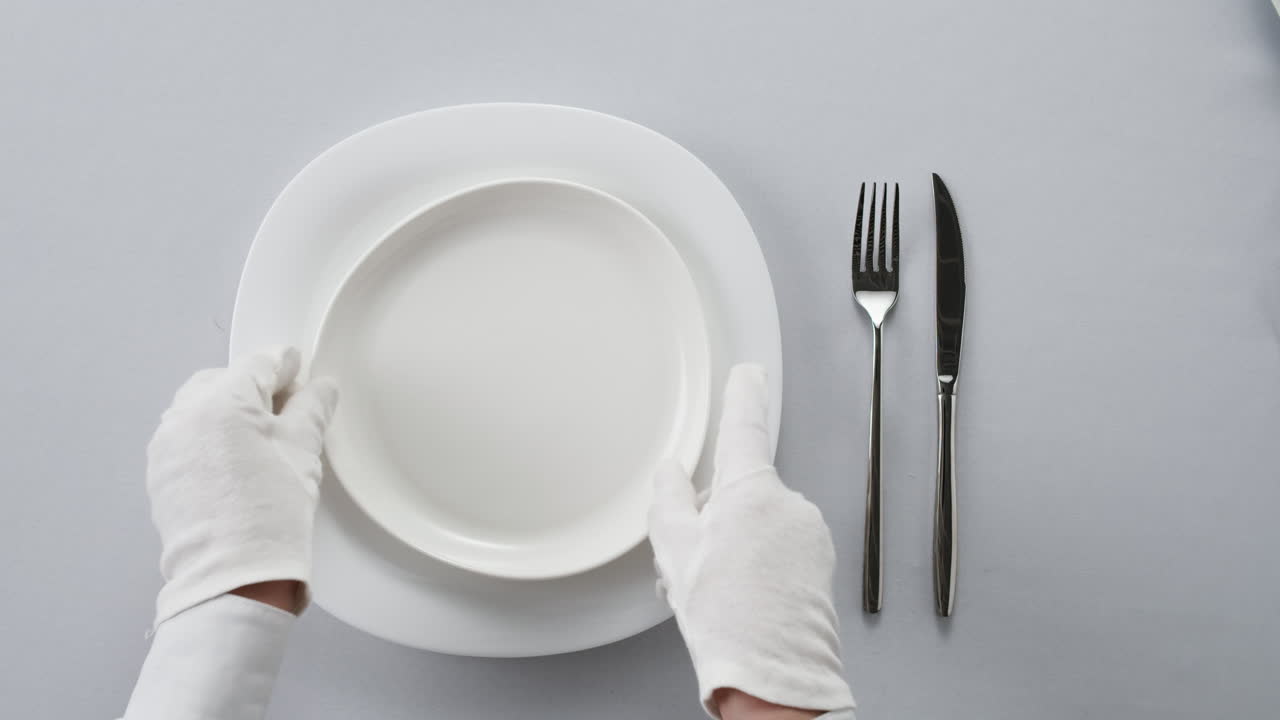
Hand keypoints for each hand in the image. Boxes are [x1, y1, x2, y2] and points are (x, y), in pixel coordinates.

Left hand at [146, 347, 337, 627]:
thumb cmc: (272, 510)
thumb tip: (320, 387)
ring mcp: (167, 445)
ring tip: (258, 439)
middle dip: (254, 388)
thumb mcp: (304, 450)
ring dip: (228, 412)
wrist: (234, 575)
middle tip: (285, 410)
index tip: (300, 372)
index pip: (258, 364)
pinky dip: (210, 438)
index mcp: (223, 401)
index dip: (285, 366)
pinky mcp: (160, 473)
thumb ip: (312, 407)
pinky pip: (187, 438)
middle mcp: (185, 415)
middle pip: (224, 381)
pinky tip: (234, 464)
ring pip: (201, 409)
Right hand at [649, 364, 853, 717]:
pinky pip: (783, 546)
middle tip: (697, 557)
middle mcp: (788, 503)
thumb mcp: (674, 548)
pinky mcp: (820, 560)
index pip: (745, 426)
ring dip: (738, 541)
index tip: (748, 372)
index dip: (744, 394)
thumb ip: (670, 498)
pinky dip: (761, 562)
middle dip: (718, 512)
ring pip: (762, 520)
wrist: (771, 676)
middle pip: (743, 488)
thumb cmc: (727, 619)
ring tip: (719, 587)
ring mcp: (809, 532)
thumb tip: (671, 473)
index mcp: (751, 490)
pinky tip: (743, 594)